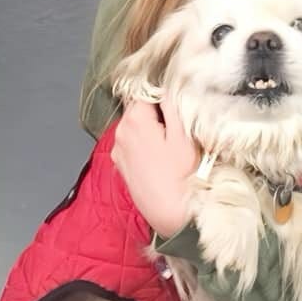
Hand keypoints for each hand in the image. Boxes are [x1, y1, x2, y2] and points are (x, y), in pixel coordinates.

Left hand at [111, 98, 198, 237]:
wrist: (171, 213)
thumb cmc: (182, 174)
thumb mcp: (183, 134)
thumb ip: (172, 105)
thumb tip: (166, 86)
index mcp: (135, 120)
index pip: (145, 91)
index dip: (163, 94)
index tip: (177, 105)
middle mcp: (120, 133)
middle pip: (138, 108)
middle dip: (156, 112)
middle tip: (178, 126)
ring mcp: (117, 151)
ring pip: (135, 126)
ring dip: (151, 128)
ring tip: (171, 144)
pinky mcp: (120, 166)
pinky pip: (132, 143)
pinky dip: (144, 144)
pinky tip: (161, 157)